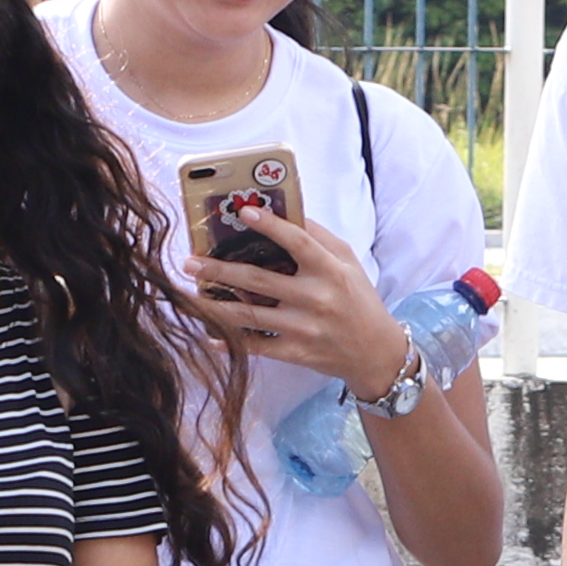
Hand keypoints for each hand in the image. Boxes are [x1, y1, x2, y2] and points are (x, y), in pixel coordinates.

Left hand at [188, 205, 408, 394]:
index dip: (270, 226)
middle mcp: (315, 298)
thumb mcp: (348, 262)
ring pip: (250, 315)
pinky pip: (256, 347)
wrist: (376, 353)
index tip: (243, 213)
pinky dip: (231, 342)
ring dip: (215, 305)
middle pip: (259, 280)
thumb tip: (286, 212)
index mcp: (330, 271)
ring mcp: (303, 328)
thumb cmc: (359, 300)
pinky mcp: (296, 353)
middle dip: (220, 270)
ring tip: (190, 295)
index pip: (297, 242)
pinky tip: (208, 335)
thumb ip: (319, 238)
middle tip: (191, 261)